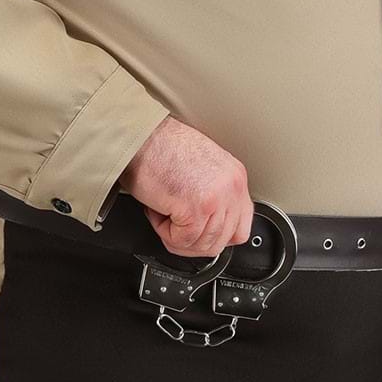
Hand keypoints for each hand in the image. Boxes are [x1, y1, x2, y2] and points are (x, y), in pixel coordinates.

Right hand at [119, 117, 254, 259]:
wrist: (140, 136)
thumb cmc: (161, 147)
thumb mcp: (203, 169)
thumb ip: (214, 196)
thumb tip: (209, 225)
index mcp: (235, 177)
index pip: (241, 228)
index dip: (217, 238)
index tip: (200, 234)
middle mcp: (231, 188)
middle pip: (221, 242)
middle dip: (193, 242)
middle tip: (174, 226)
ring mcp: (216, 199)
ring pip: (201, 245)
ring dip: (176, 235)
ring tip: (163, 213)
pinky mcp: (195, 208)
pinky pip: (182, 240)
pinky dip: (164, 231)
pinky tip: (157, 211)